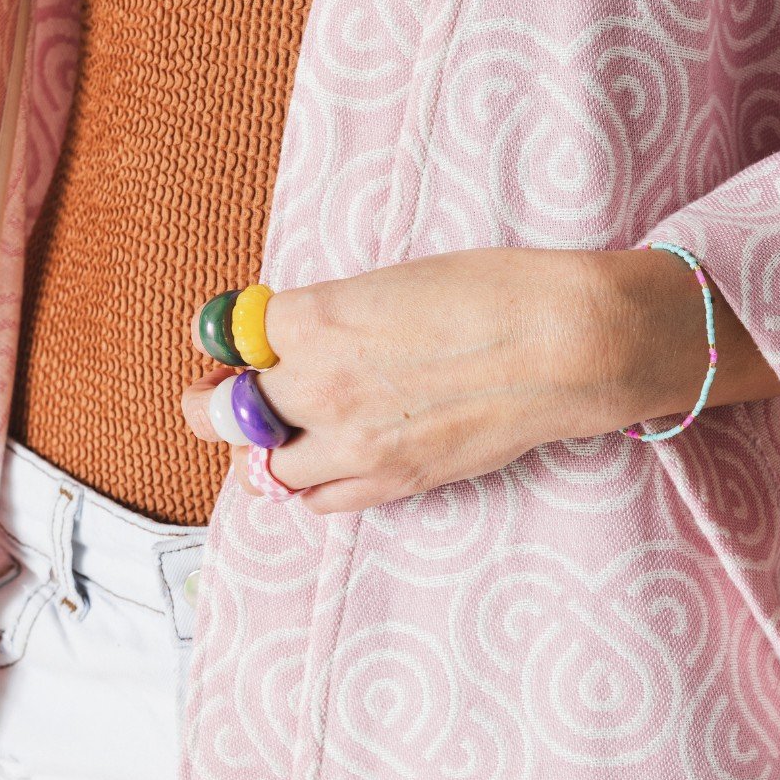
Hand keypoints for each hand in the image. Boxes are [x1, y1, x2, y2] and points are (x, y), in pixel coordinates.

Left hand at [180, 246, 779, 514]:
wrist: (567, 344)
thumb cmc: (492, 291)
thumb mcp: (390, 279)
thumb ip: (325, 314)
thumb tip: (285, 335)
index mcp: (308, 320)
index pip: (222, 336)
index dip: (218, 339)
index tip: (223, 343)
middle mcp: (314, 386)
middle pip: (217, 414)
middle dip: (211, 402)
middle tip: (217, 395)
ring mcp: (350, 443)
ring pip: (265, 466)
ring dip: (263, 447)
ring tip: (284, 430)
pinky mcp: (390, 480)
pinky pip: (317, 499)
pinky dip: (309, 482)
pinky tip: (326, 460)